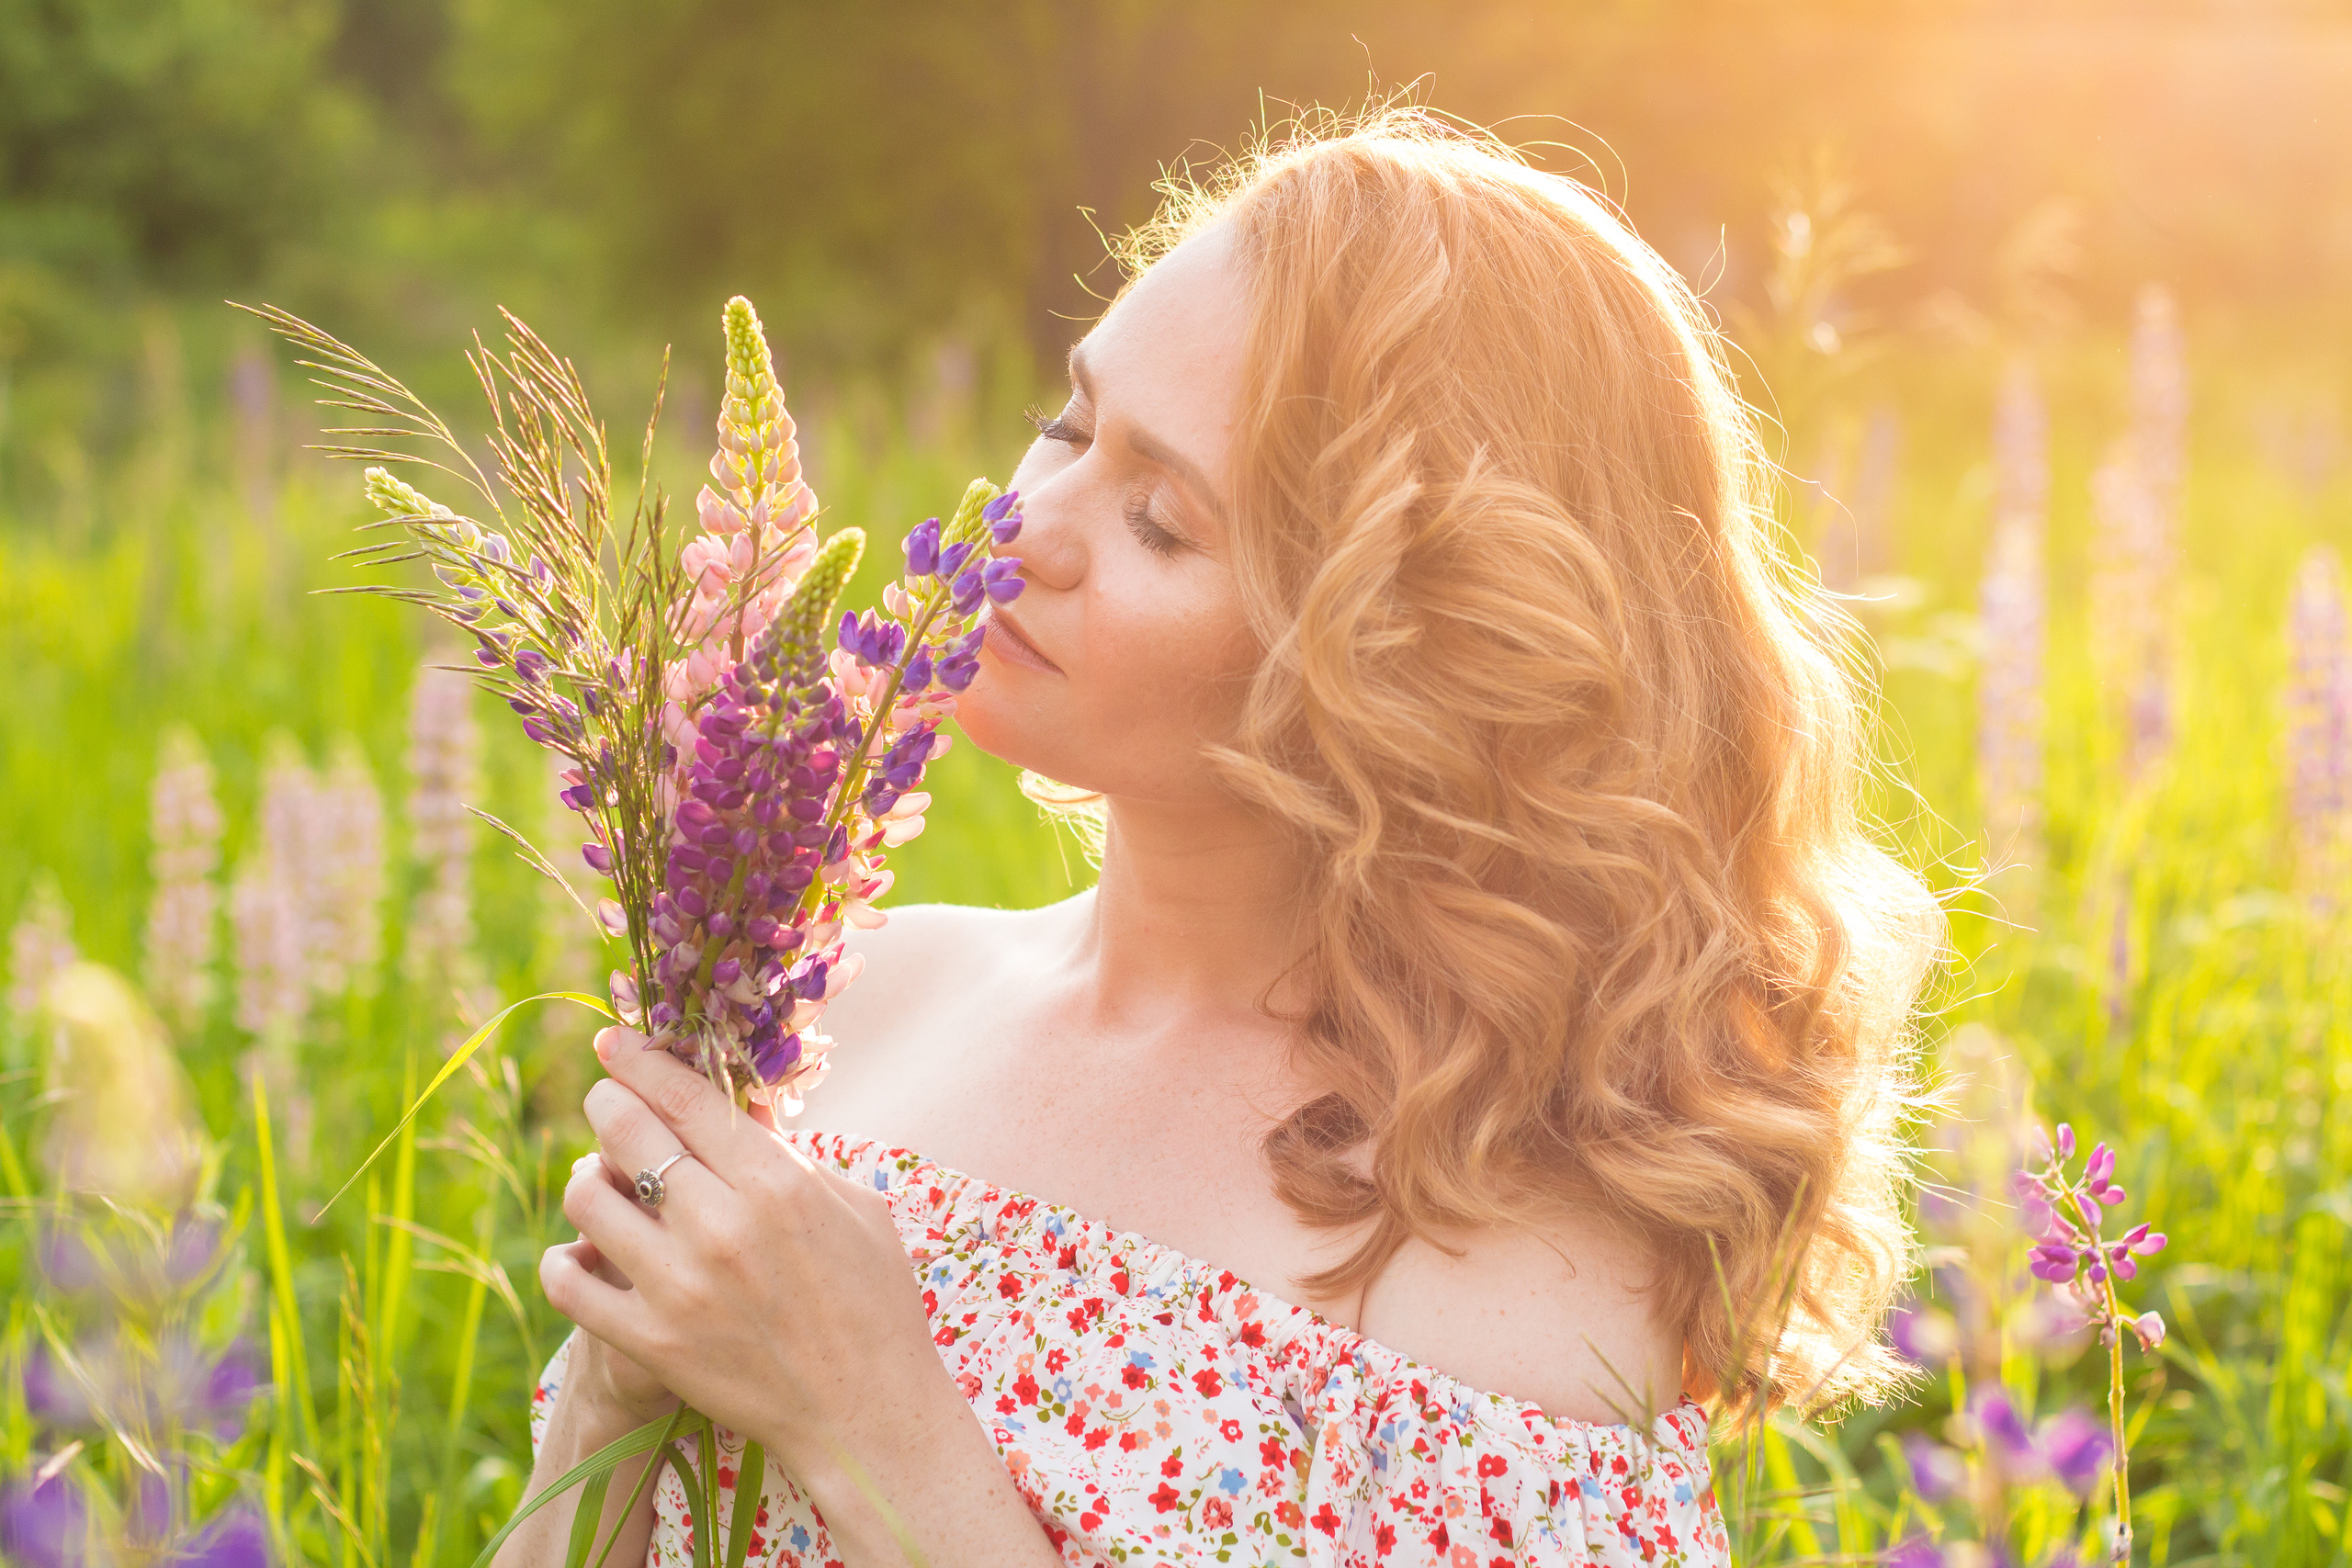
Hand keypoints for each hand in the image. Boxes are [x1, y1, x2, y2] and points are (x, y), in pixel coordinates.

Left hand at [542, 1027, 968, 1485]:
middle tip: (606, 1101)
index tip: (613, 1042)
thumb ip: (789, 1154)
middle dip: (606, 1102)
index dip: (639, 1059)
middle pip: (626, 1131)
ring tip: (602, 1181)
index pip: (684, 1095)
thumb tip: (735, 1105)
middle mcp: (722, 1225)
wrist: (868, 1413)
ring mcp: (680, 1287)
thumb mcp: (853, 1205)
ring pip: (587, 1198)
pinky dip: (566, 1258)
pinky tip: (584, 1251)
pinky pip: (570, 1281)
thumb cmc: (874, 1301)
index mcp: (777, 1182)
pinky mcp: (650, 1343)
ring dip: (588, 1177)